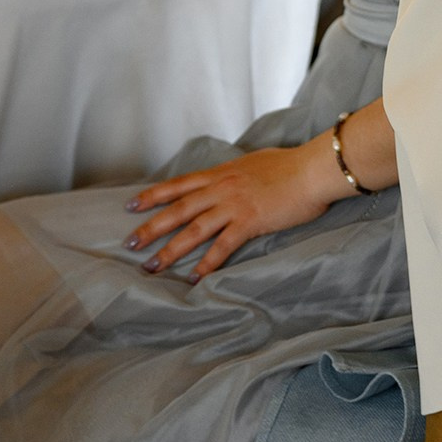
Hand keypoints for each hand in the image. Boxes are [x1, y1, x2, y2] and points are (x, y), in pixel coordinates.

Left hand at [124, 141, 346, 280]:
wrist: (311, 170)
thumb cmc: (288, 165)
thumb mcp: (251, 164)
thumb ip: (234, 174)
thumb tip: (230, 179)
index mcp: (219, 174)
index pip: (177, 185)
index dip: (151, 196)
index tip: (130, 205)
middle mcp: (219, 189)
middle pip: (176, 210)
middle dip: (150, 227)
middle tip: (129, 243)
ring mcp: (233, 206)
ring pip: (193, 230)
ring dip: (170, 250)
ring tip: (152, 266)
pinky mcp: (250, 222)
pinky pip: (223, 246)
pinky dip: (207, 263)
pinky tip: (195, 278)